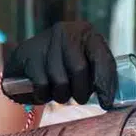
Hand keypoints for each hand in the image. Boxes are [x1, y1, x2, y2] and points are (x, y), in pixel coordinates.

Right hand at [3, 22, 117, 107]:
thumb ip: (98, 75)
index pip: (102, 59)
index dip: (106, 84)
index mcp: (87, 33)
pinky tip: (44, 89)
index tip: (106, 103)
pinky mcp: (29, 55)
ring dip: (61, 96)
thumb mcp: (84, 63)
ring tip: (59, 92)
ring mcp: (46, 41)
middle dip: (80, 92)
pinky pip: (42, 86)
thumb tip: (109, 100)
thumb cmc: (62, 66)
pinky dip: (44, 95)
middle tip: (79, 97)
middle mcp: (66, 32)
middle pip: (80, 71)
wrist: (26, 61)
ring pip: (60, 82)